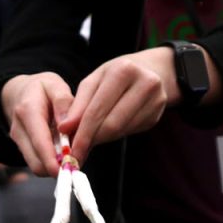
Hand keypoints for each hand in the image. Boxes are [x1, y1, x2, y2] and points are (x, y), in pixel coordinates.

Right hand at [0, 72, 75, 175]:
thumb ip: (63, 102)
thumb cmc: (41, 88)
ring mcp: (19, 141)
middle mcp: (19, 130)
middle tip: (78, 163)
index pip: (40, 142)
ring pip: (36, 166)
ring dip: (54, 166)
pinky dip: (51, 162)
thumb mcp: (55, 85)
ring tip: (72, 155)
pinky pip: (37, 162)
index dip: (52, 160)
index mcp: (27, 111)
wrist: (20, 91)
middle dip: (56, 167)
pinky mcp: (22, 149)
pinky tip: (63, 153)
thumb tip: (67, 125)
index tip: (67, 169)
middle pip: (36, 162)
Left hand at [59, 47, 176, 159]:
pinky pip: (130, 131)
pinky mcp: (157, 114)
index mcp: (124, 70)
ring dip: (102, 139)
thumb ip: (78, 105)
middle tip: (77, 152)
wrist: (150, 70)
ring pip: (122, 131)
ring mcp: (155, 100)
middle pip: (112, 124)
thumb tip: (65, 129)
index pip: (97, 110)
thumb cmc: (114, 75)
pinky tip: (107, 131)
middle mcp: (144, 83)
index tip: (70, 150)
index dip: (82, 133)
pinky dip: (114, 135)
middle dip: (91, 140)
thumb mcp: (94, 81)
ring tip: (89, 140)